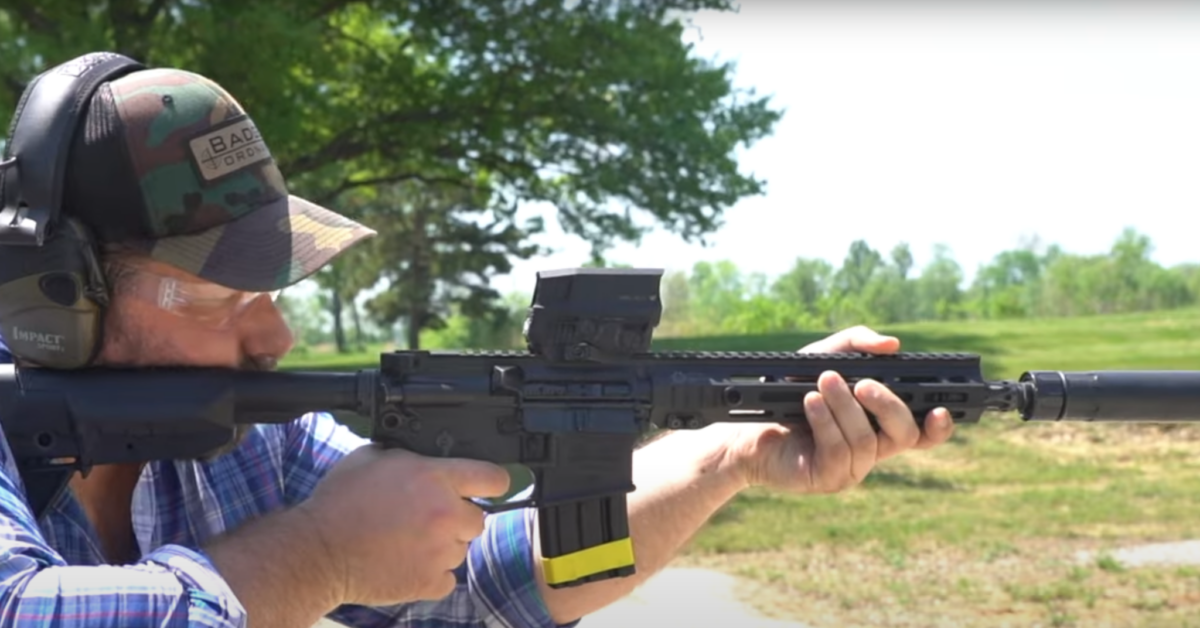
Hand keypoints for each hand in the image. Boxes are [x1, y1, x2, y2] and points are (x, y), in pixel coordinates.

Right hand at [296, 444, 510, 605]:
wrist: (318, 551)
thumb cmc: (338, 502)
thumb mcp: (370, 458)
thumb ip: (405, 457)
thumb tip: (419, 458)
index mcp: (434, 479)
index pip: (491, 478)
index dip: (494, 482)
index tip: (491, 487)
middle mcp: (445, 515)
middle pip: (478, 519)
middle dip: (458, 518)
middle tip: (429, 519)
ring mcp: (439, 552)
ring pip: (461, 550)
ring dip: (443, 547)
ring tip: (408, 542)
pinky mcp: (428, 582)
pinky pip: (447, 579)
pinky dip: (432, 575)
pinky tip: (407, 563)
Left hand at [728, 325, 954, 493]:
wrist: (746, 426)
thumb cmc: (788, 393)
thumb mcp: (821, 357)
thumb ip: (855, 344)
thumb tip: (892, 344)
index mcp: (879, 424)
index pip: (922, 433)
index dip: (939, 426)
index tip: (940, 408)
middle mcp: (872, 449)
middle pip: (905, 434)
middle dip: (887, 404)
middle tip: (862, 383)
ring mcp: (852, 468)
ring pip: (867, 440)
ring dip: (845, 406)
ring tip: (823, 382)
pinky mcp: (828, 478)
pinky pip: (838, 450)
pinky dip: (825, 421)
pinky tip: (810, 404)